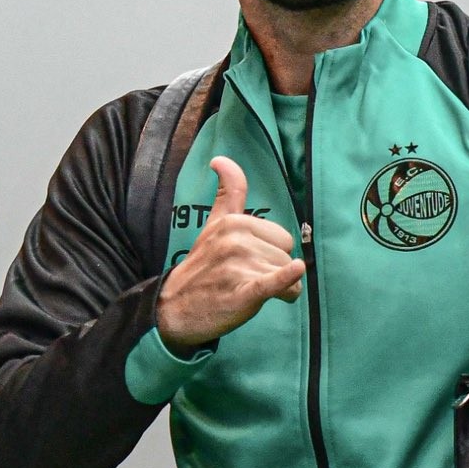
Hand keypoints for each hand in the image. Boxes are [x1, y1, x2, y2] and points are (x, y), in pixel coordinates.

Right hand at [155, 157, 305, 353]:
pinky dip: (285, 279)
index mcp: (234, 222)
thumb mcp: (214, 224)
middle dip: (275, 272)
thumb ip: (227, 193)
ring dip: (278, 291)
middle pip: (286, 256)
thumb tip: (221, 159)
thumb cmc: (202, 266)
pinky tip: (295, 271)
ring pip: (286, 275)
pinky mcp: (242, 291)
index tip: (249, 262)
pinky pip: (272, 281)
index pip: (282, 237)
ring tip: (247, 293)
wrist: (174, 308)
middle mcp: (236, 239)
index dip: (271, 254)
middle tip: (246, 280)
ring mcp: (238, 265)